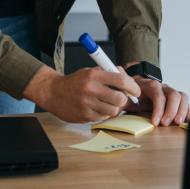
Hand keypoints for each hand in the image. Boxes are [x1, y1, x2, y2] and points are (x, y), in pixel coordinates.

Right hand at [23, 65, 141, 123]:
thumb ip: (109, 73)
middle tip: (123, 97)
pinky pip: (104, 117)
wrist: (53, 93)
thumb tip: (129, 80)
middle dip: (125, 99)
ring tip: (109, 102)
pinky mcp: (84, 116)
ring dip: (115, 107)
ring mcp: (87, 105)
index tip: (136, 90)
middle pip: (120, 99)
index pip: (121, 80)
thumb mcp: (91, 71)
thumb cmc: (75, 81)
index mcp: (93, 75)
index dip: (132, 86)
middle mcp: (90, 90)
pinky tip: (98, 107)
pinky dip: (105, 113)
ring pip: (113, 111)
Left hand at [120, 63, 189, 126]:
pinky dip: (188, 110)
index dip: (158, 108)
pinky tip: (187, 120)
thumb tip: (114, 106)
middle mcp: (162, 87)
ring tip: (178, 123)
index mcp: (150, 85)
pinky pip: (185, 101)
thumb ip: (121, 99)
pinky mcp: (175, 99)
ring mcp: (170, 92)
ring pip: (182, 96)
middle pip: (173, 94)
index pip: (158, 94)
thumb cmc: (132, 92)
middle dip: (171, 110)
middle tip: (166, 124)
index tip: (155, 122)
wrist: (137, 84)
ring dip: (182, 110)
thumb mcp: (124, 95)